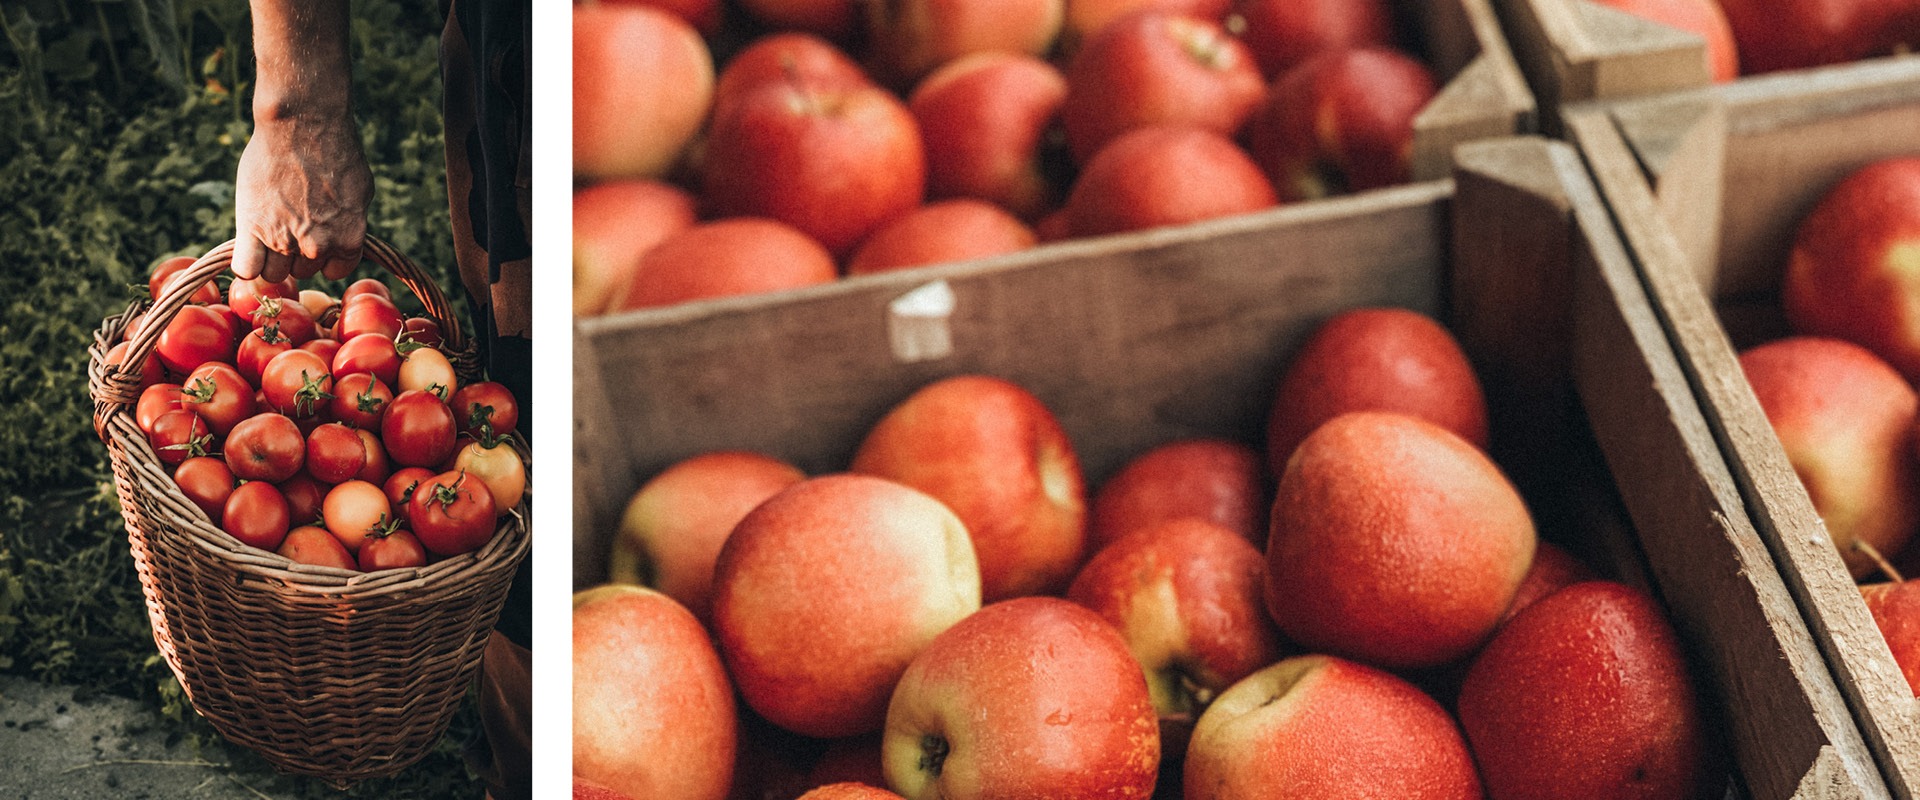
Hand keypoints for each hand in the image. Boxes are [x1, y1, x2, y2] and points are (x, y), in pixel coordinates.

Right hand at [231, 113, 371, 281]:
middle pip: (301, 271)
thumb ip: (348, 224)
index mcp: (349, 240)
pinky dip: (246, 265)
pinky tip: (248, 247)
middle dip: (296, 254)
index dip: (324, 257)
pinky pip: (246, 269)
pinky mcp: (252, 228)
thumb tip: (342, 240)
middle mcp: (318, 246)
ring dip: (270, 257)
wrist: (302, 125)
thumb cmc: (334, 152)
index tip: (316, 239)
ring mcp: (284, 240)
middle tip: (289, 222)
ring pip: (274, 273)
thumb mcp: (359, 193)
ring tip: (270, 226)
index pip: (334, 272)